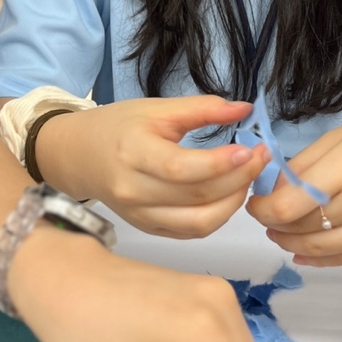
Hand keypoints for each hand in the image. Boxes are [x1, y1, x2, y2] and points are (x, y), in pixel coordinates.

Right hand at [35, 95, 268, 237]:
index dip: (219, 163)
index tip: (250, 150)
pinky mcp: (149, 229)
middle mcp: (135, 191)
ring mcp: (141, 216)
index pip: (181, 168)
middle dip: (238, 179)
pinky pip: (192, 232)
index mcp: (133, 153)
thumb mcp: (157, 108)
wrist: (80, 156)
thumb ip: (202, 108)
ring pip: (199, 222)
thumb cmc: (119, 127)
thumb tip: (246, 109)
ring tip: (248, 177)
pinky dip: (218, 217)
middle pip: (196, 197)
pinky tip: (229, 194)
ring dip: (233, 202)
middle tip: (261, 158)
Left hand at [247, 102, 341, 264]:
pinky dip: (317, 258)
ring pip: (317, 249)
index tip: (254, 201)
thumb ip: (305, 163)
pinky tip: (301, 251)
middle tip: (264, 213)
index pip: (289, 205)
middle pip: (300, 228)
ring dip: (290, 243)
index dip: (262, 208)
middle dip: (273, 223)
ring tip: (279, 231)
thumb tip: (273, 189)